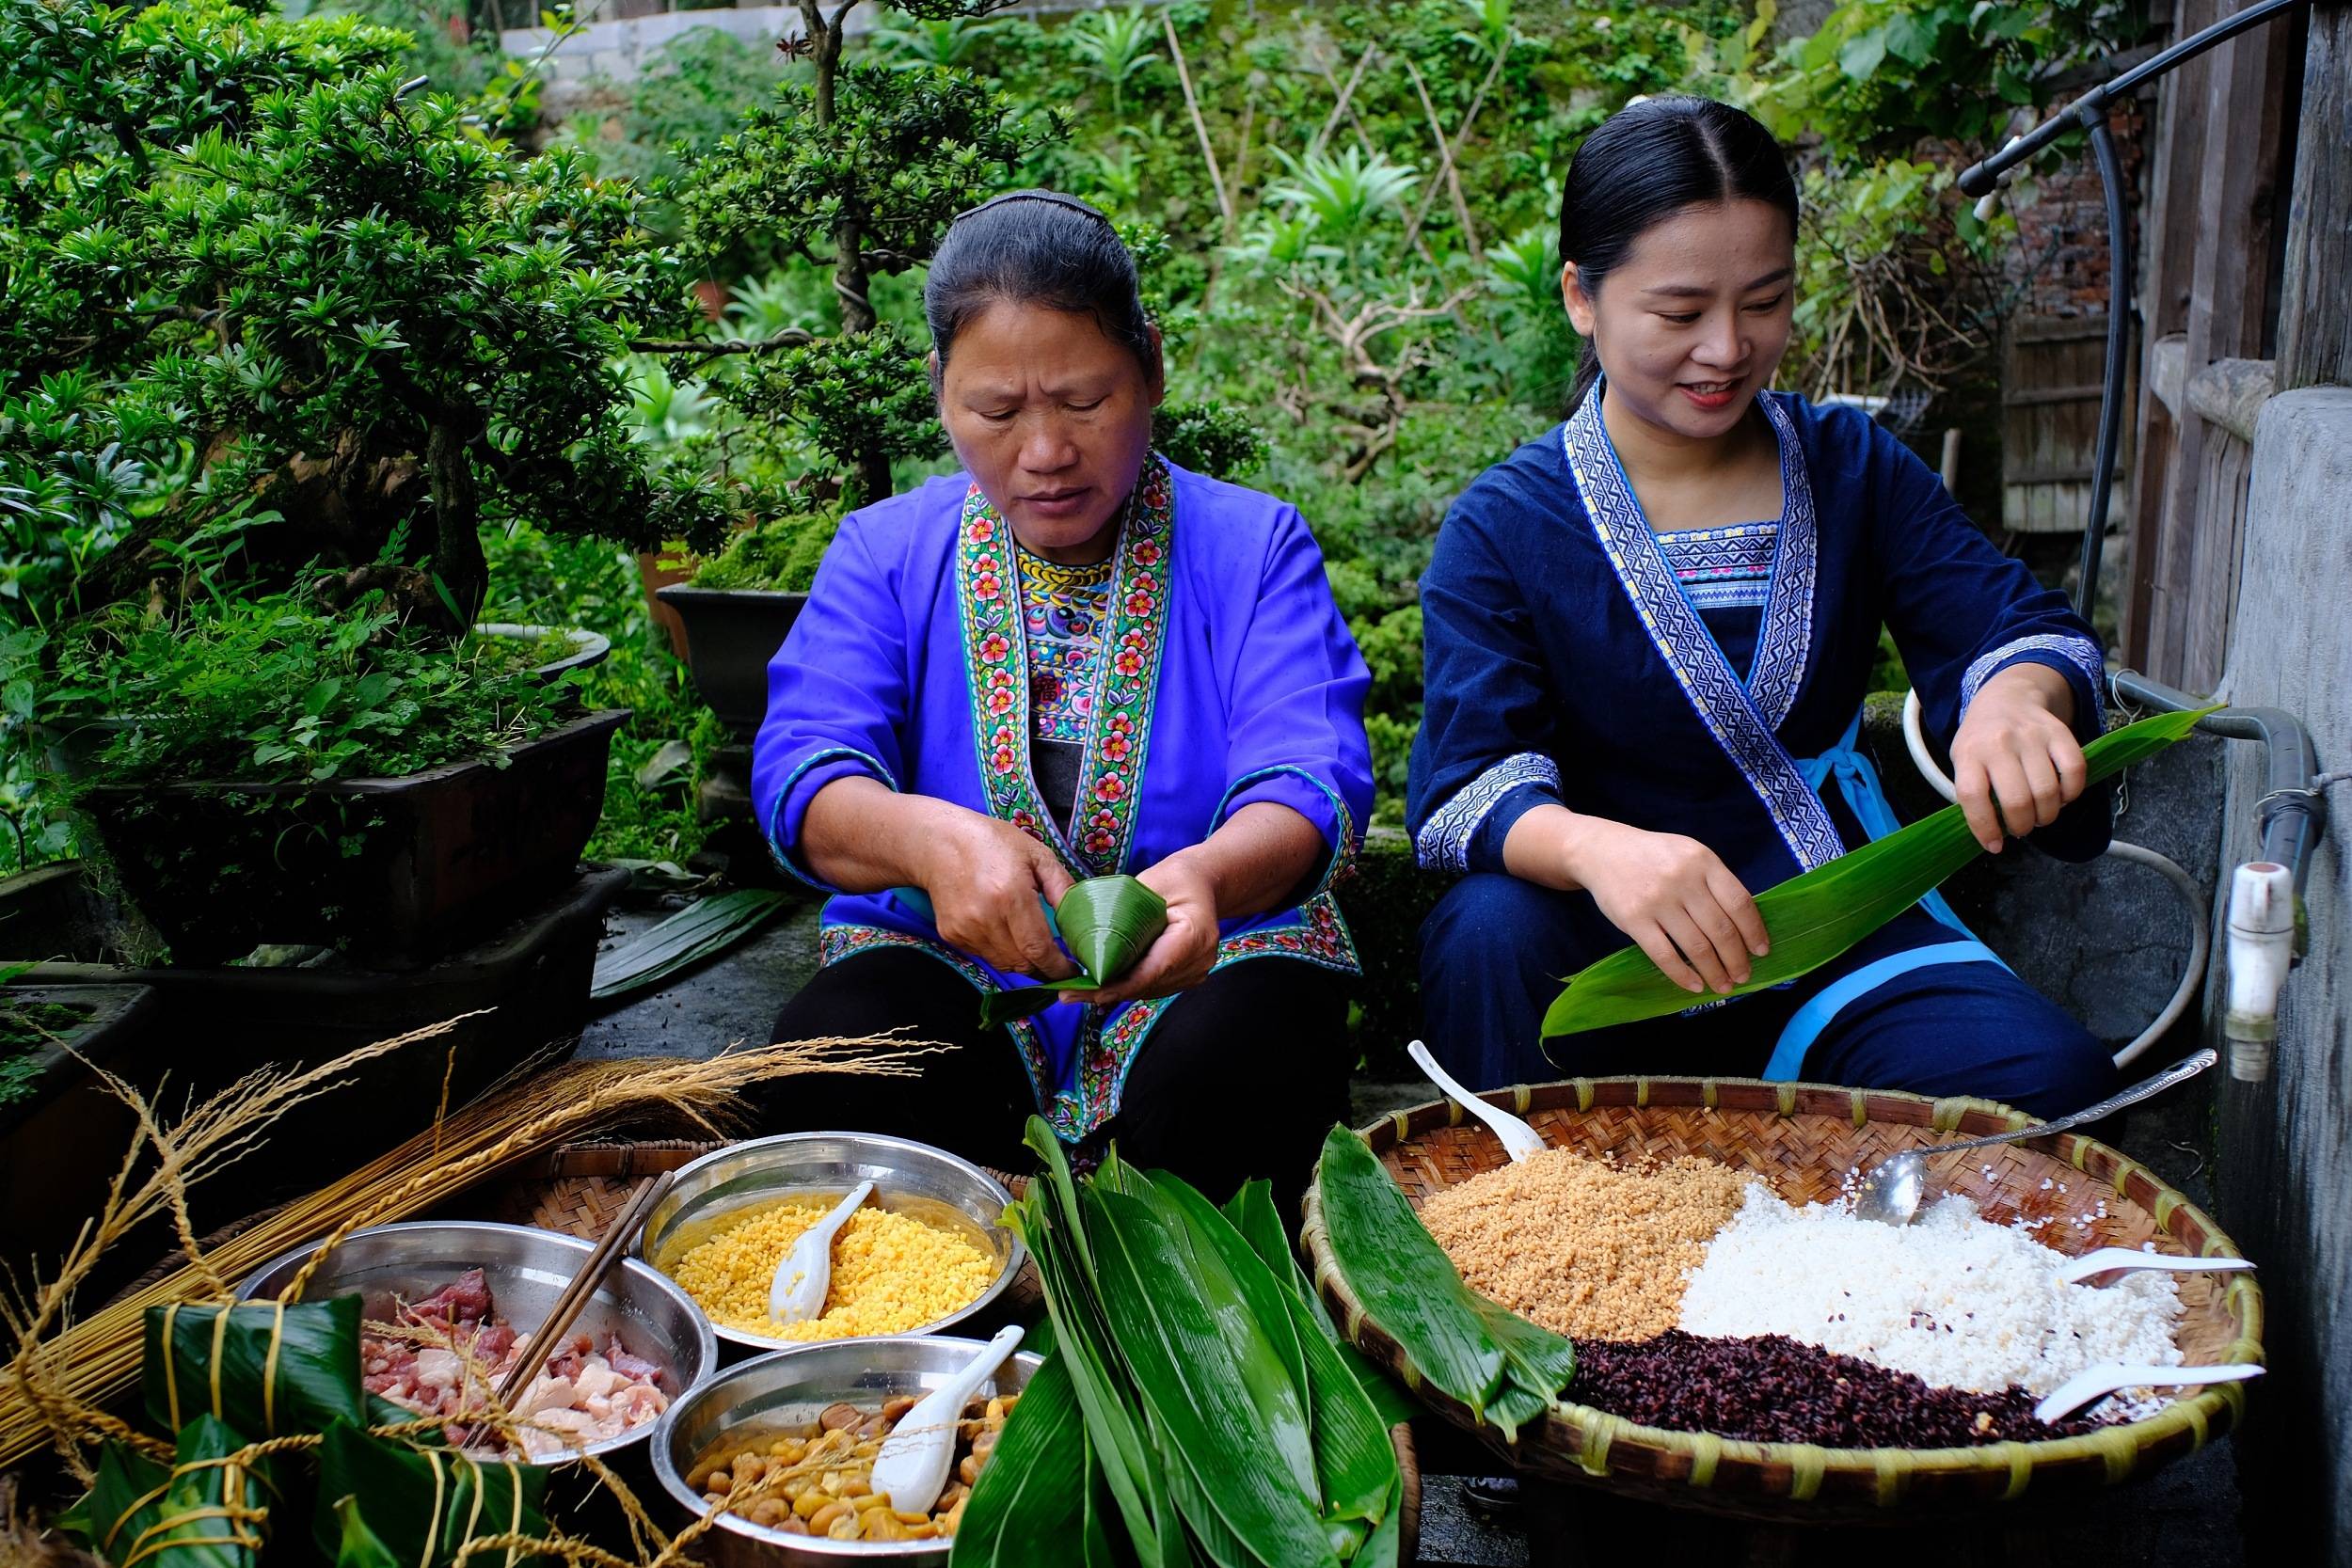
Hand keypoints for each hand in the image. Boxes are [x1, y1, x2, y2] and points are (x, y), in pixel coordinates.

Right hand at [918, 809, 1077, 979]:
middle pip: (1023, 964)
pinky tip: (1002, 928)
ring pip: (1004, 964)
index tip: (1072, 970)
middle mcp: (986, 918)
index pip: (1038, 949)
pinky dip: (1000, 951)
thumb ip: (1063, 887)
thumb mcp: (1037, 854)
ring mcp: (966, 930)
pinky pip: (985, 956)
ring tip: (1030, 942)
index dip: (1058, 967)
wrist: (939, 843)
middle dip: (1044, 968)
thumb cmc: (993, 843)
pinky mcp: (952, 936)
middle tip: (1057, 960)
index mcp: (1011, 896)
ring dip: (1023, 961)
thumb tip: (1082, 920)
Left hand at [1081, 852, 1221, 1006]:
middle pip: (1148, 985)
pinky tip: (1101, 985)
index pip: (1153, 970)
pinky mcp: (1188, 976)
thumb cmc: (1175, 878)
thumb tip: (1089, 939)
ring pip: (1149, 990)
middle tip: (1070, 993)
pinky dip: (1128, 986)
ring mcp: (1196, 971)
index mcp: (1194, 934)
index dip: (1120, 985)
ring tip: (1078, 992)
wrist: (1201, 884)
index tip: (1090, 990)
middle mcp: (1200, 959)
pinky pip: (1154, 986)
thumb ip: (1125, 913)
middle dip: (1108, 991)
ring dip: (1115, 992)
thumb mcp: (1149, 885)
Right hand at [1560, 818, 1768, 995]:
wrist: (1602, 851)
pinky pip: (1664, 955)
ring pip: (1696, 946)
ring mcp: (1657, 900)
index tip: (1761, 951)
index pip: (1739, 902)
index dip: (1754, 931)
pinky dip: (1683, 975)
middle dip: (1736, 959)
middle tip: (1743, 975)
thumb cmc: (1653, 856)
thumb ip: (1713, 882)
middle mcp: (1683, 880)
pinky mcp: (1634, 920)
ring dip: (1714, 971)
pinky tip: (1694, 985)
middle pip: (1720, 929)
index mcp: (1703, 861)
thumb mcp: (1689, 854)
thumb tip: (1744, 925)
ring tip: (1723, 985)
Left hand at [1949, 664, 2086, 853]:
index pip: (1973, 796)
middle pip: (2017, 800)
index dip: (1984, 828)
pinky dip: (2072, 793)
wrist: (2007, 697)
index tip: (1995, 846)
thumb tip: (1993, 836)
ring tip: (2041, 815)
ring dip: (2047, 815)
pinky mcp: (2059, 732)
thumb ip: (1974, 793)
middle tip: (2023, 828)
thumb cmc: (1982, 741)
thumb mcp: (1963, 762)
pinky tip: (2061, 797)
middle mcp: (1999, 743)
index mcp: (1968, 753)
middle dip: (2023, 826)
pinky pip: (2074, 772)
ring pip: (2047, 791)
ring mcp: (2031, 736)